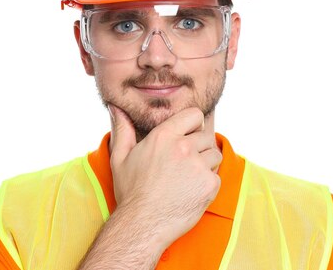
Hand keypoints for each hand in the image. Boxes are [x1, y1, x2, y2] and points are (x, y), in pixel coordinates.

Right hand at [108, 104, 221, 250]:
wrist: (142, 225)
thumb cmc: (130, 192)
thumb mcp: (120, 157)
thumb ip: (122, 129)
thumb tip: (115, 107)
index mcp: (163, 137)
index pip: (194, 115)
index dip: (193, 125)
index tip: (188, 136)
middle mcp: (183, 147)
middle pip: (206, 136)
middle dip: (198, 148)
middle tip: (183, 166)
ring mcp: (198, 166)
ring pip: (214, 155)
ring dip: (206, 164)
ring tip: (187, 178)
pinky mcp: (209, 185)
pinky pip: (217, 176)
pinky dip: (208, 184)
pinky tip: (191, 192)